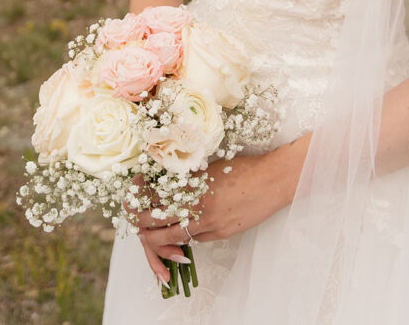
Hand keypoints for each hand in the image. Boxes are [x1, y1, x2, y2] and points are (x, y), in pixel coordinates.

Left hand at [137, 144, 306, 282]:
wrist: (272, 181)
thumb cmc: (245, 169)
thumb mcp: (211, 168)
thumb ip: (191, 178)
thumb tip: (171, 184)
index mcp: (193, 186)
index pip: (154, 198)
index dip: (140, 197)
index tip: (135, 191)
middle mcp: (197, 207)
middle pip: (156, 223)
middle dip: (141, 222)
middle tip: (136, 216)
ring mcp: (208, 224)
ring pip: (173, 238)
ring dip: (159, 237)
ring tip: (152, 231)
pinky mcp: (220, 234)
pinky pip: (195, 239)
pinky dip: (186, 236)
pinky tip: (184, 229)